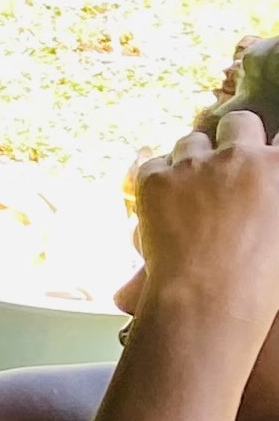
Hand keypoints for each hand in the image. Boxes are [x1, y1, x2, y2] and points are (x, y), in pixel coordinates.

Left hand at [128, 109, 278, 334]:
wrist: (207, 298)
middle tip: (228, 164)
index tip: (263, 157)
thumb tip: (256, 200)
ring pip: (192, 140)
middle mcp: (240, 156)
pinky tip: (164, 205)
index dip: (270, 149)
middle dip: (234, 138)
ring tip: (193, 191)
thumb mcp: (278, 233)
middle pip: (239, 122)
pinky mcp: (154, 178)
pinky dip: (158, 180)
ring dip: (194, 158)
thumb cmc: (258, 279)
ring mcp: (195, 164)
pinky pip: (154, 164)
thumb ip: (271, 199)